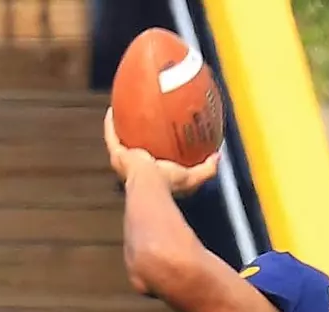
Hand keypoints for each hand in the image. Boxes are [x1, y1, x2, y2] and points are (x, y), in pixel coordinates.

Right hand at [103, 110, 218, 196]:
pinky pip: (111, 136)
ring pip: (121, 140)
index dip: (156, 145)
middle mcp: (136, 166)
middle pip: (135, 146)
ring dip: (121, 126)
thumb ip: (207, 168)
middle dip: (138, 134)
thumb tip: (218, 156)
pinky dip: (110, 124)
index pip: (154, 157)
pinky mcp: (117, 155)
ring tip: (123, 110)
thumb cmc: (169, 184)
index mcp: (153, 172)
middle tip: (142, 118)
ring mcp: (124, 161)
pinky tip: (112, 109)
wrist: (150, 185)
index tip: (160, 132)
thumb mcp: (193, 176)